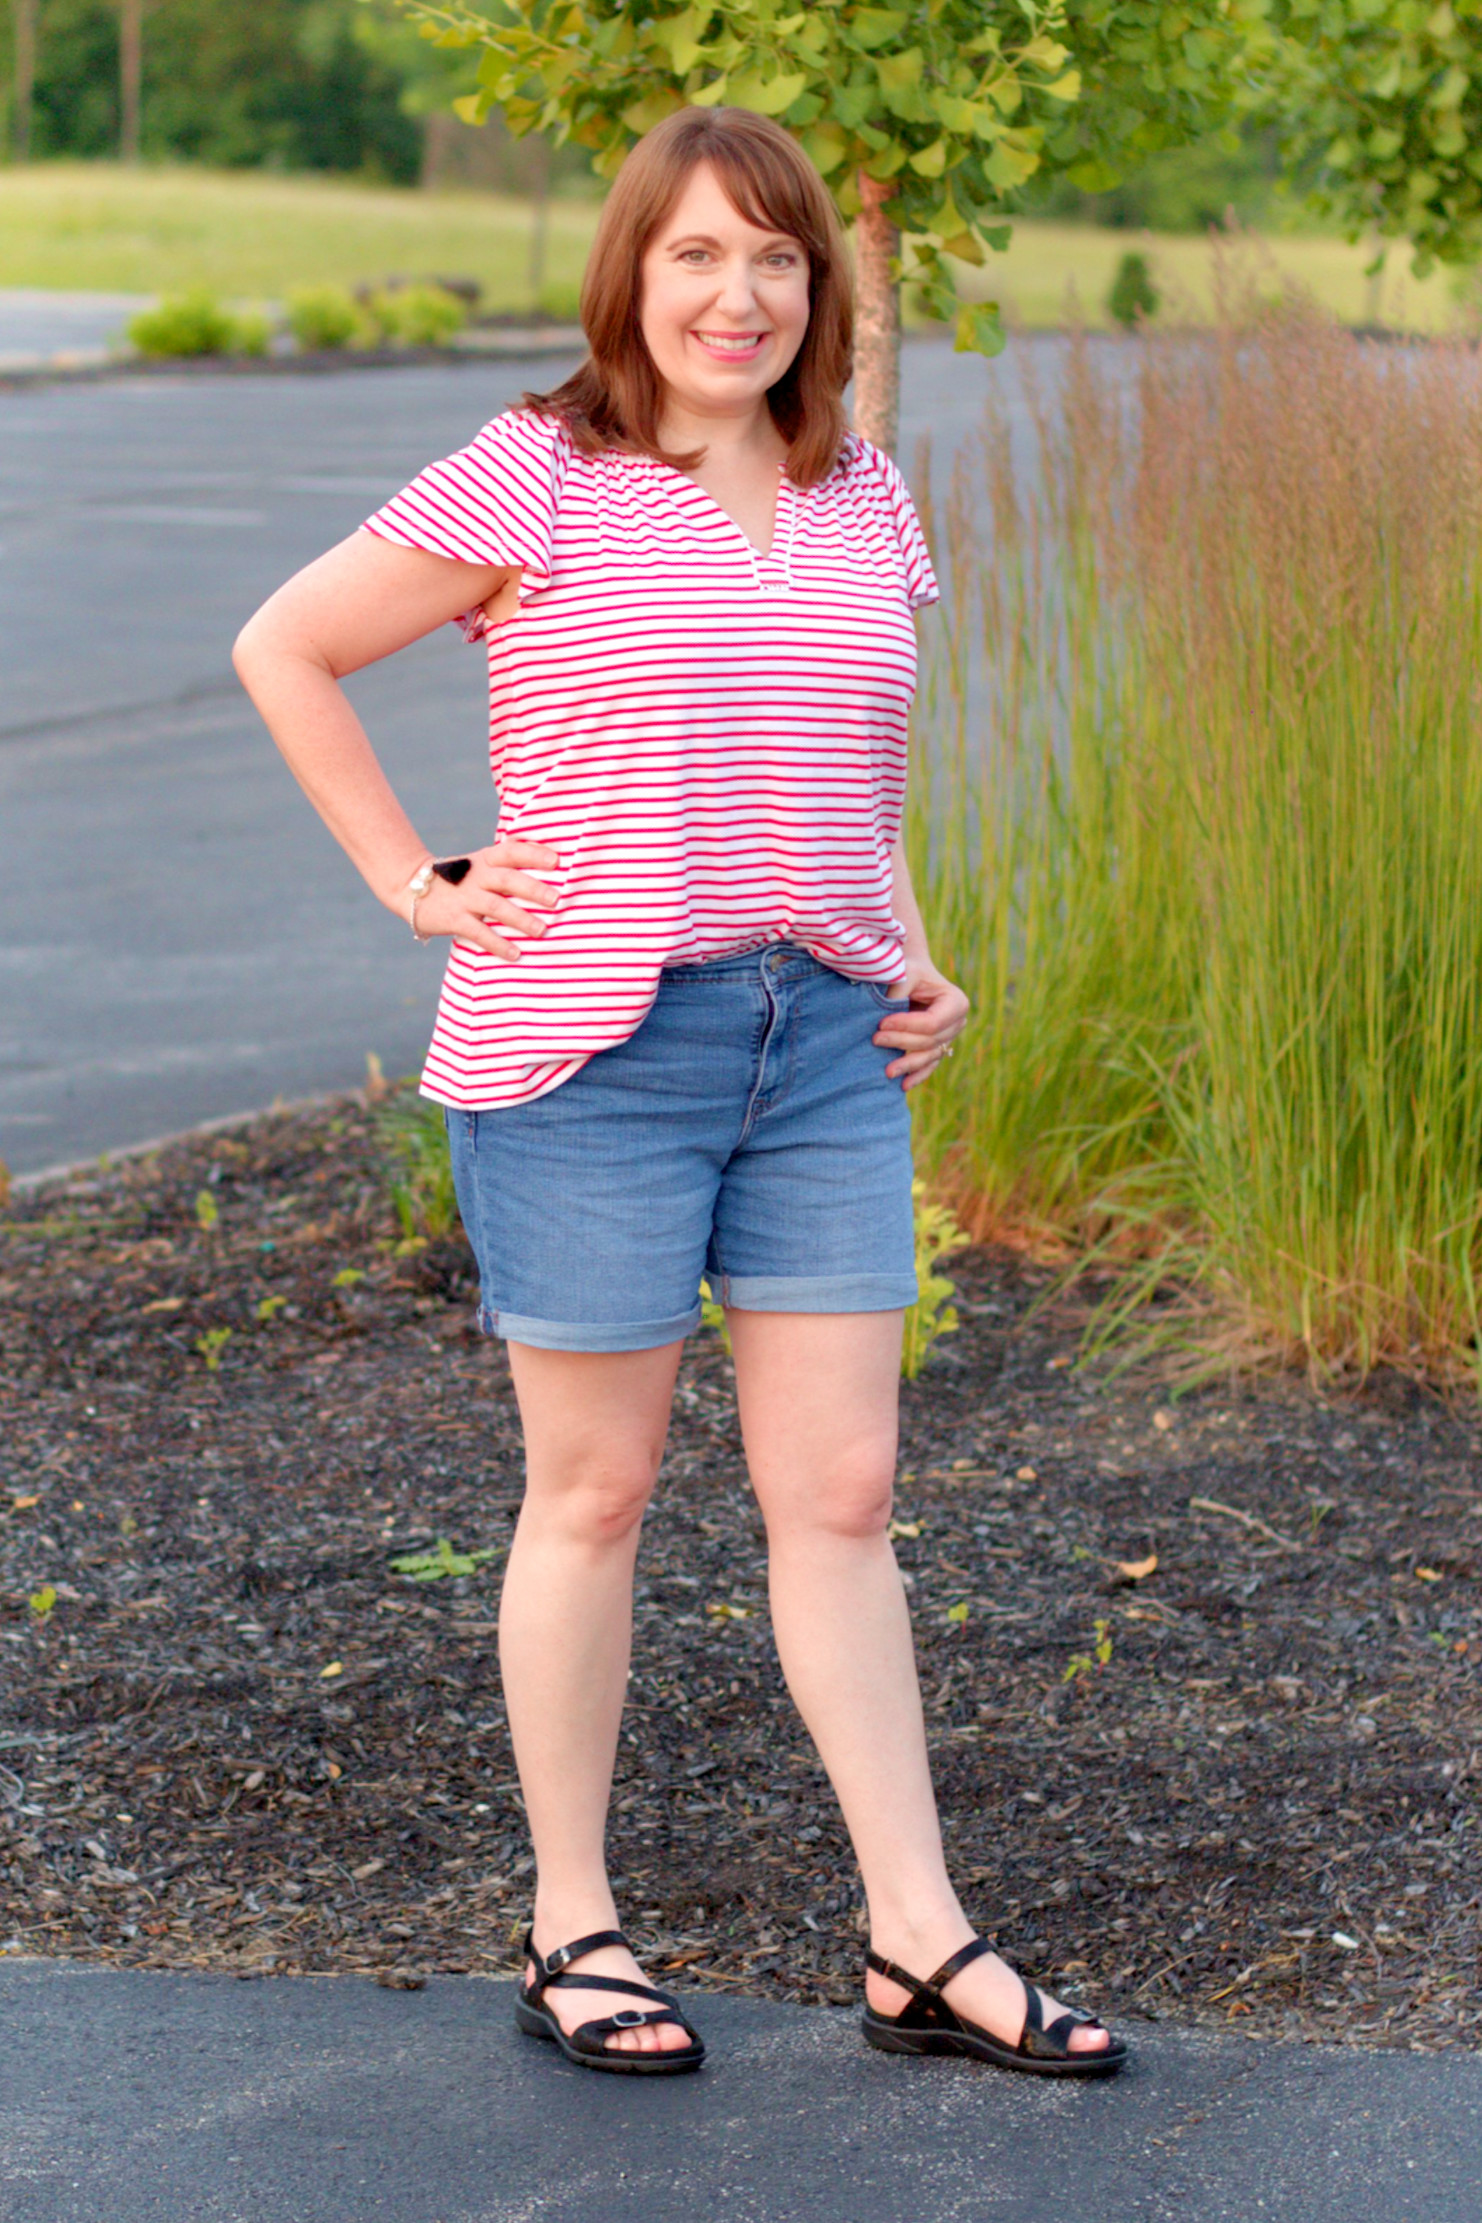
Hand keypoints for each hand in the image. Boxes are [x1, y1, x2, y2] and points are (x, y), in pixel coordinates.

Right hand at [409, 839, 559, 959]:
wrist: (412, 887)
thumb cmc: (460, 878)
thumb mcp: (480, 863)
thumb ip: (508, 861)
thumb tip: (549, 854)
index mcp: (485, 859)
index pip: (511, 851)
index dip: (533, 854)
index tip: (556, 861)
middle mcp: (476, 876)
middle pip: (507, 879)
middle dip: (532, 889)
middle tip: (555, 900)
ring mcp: (465, 897)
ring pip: (496, 906)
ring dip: (520, 919)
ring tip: (541, 930)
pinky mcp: (454, 919)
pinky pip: (479, 933)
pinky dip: (498, 944)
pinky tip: (515, 954)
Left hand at [873, 959, 969, 1090]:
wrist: (914, 975)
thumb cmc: (910, 970)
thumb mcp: (906, 973)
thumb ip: (897, 991)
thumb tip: (883, 1016)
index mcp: (956, 1002)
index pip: (932, 1022)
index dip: (907, 1026)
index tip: (881, 1023)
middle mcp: (958, 1022)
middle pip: (930, 1041)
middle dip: (902, 1043)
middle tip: (876, 1040)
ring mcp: (949, 1038)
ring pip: (929, 1056)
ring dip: (908, 1065)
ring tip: (887, 1071)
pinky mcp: (939, 1048)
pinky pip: (929, 1065)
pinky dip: (917, 1076)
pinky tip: (903, 1085)